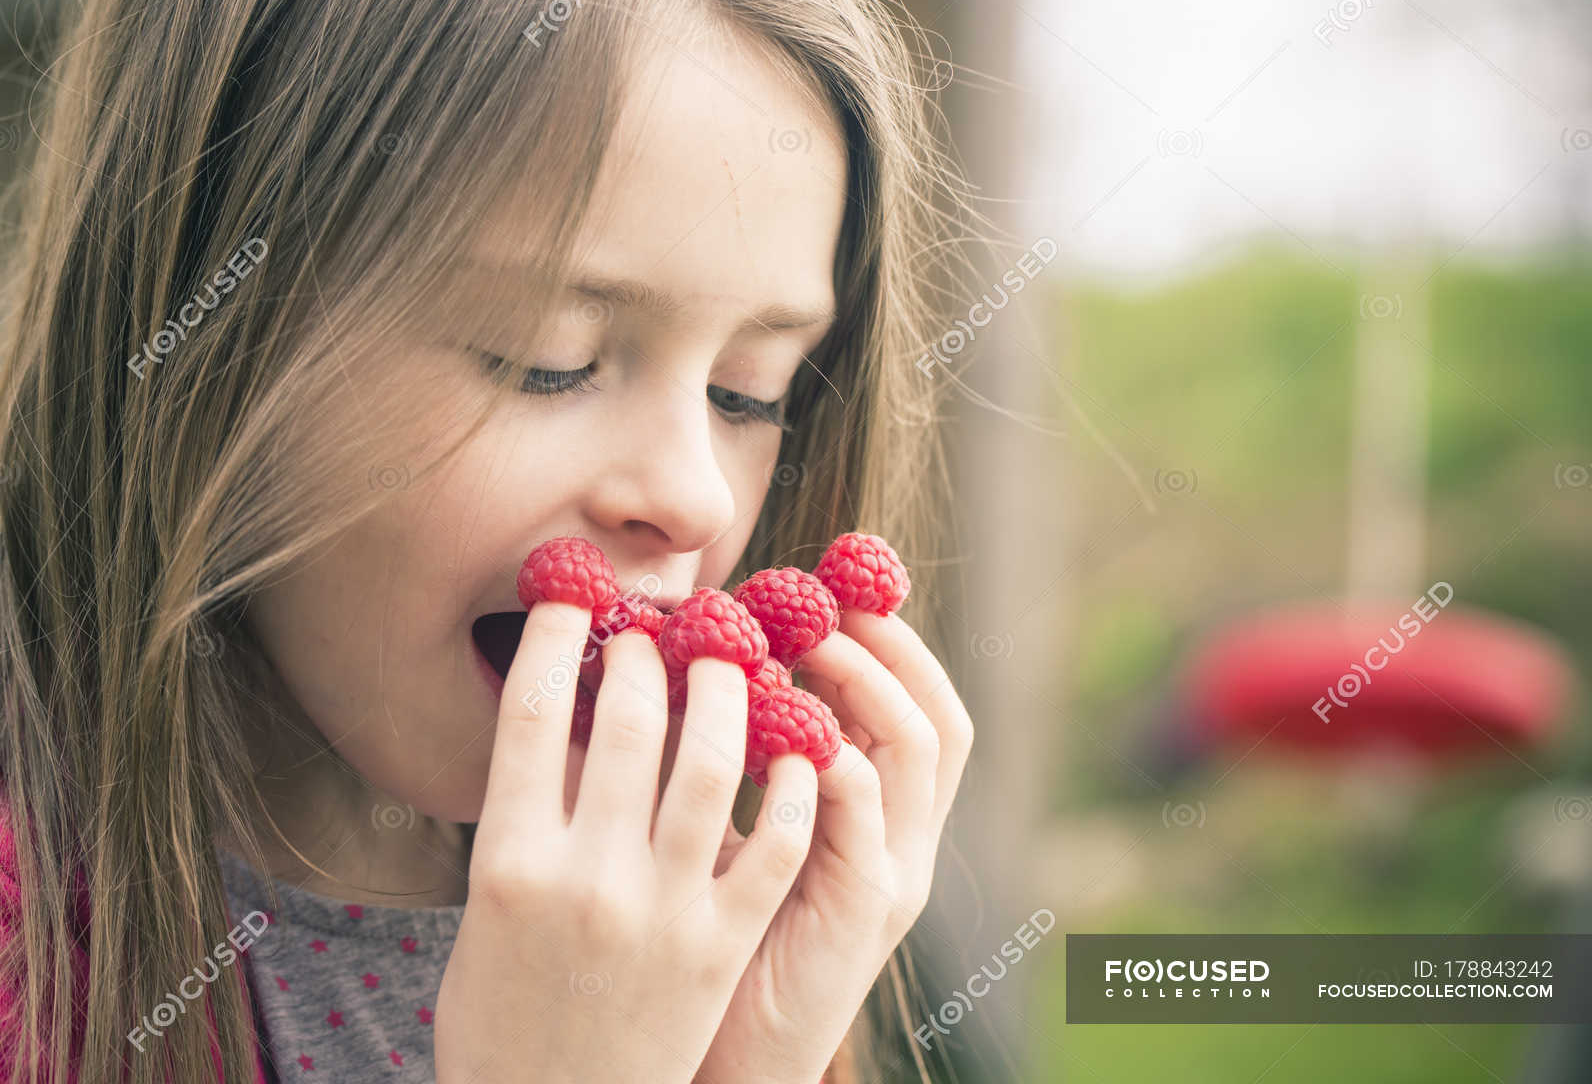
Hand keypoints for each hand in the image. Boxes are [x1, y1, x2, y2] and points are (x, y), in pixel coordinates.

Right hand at [436, 601, 819, 1083]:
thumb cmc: (504, 1018)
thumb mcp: (485, 915)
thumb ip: (523, 825)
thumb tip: (561, 725)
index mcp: (508, 862)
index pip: (529, 713)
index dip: (554, 638)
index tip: (573, 598)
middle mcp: (584, 875)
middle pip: (625, 719)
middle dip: (646, 653)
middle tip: (660, 628)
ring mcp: (659, 911)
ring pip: (711, 762)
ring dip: (728, 692)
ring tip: (732, 663)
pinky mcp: (720, 947)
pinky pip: (772, 844)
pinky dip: (790, 785)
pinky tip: (795, 747)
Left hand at [692, 610, 972, 1083]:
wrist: (727, 1060)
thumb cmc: (713, 941)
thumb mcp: (731, 837)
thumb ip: (728, 762)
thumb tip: (674, 662)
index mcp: (877, 820)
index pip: (915, 706)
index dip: (886, 638)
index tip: (830, 576)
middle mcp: (902, 840)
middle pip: (936, 714)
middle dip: (885, 642)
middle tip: (819, 593)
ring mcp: (892, 873)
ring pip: (919, 750)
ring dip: (862, 680)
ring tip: (800, 639)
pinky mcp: (862, 910)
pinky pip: (865, 814)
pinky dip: (831, 755)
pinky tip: (780, 721)